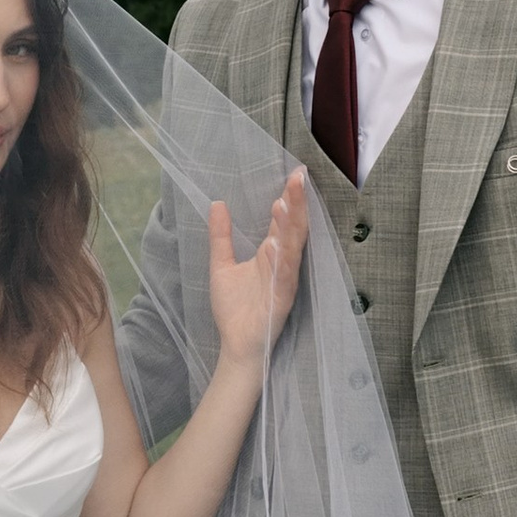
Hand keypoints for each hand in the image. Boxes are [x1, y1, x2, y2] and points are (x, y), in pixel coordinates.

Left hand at [206, 170, 310, 373]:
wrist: (236, 344)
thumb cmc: (234, 309)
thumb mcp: (221, 265)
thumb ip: (221, 236)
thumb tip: (217, 204)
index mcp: (270, 253)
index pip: (282, 220)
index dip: (289, 198)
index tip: (294, 173)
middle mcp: (281, 263)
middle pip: (292, 227)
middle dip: (297, 202)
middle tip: (299, 176)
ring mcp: (283, 279)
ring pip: (292, 247)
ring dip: (292, 224)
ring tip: (289, 199)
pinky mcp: (281, 298)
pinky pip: (285, 275)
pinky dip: (284, 258)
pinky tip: (280, 242)